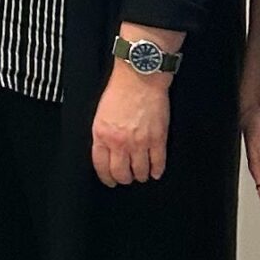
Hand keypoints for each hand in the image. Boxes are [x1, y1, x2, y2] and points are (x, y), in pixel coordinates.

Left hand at [92, 65, 170, 184]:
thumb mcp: (101, 115)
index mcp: (102, 136)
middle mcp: (120, 143)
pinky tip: (156, 172)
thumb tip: (106, 152)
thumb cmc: (119, 92)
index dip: (107, 177)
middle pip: (121, 173)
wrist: (140, 78)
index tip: (110, 181)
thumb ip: (102, 135)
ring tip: (141, 175)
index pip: (101, 166)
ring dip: (141, 176)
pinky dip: (157, 170)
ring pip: (140, 171)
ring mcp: (140, 142)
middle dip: (124, 179)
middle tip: (127, 178)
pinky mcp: (158, 138)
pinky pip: (158, 162)